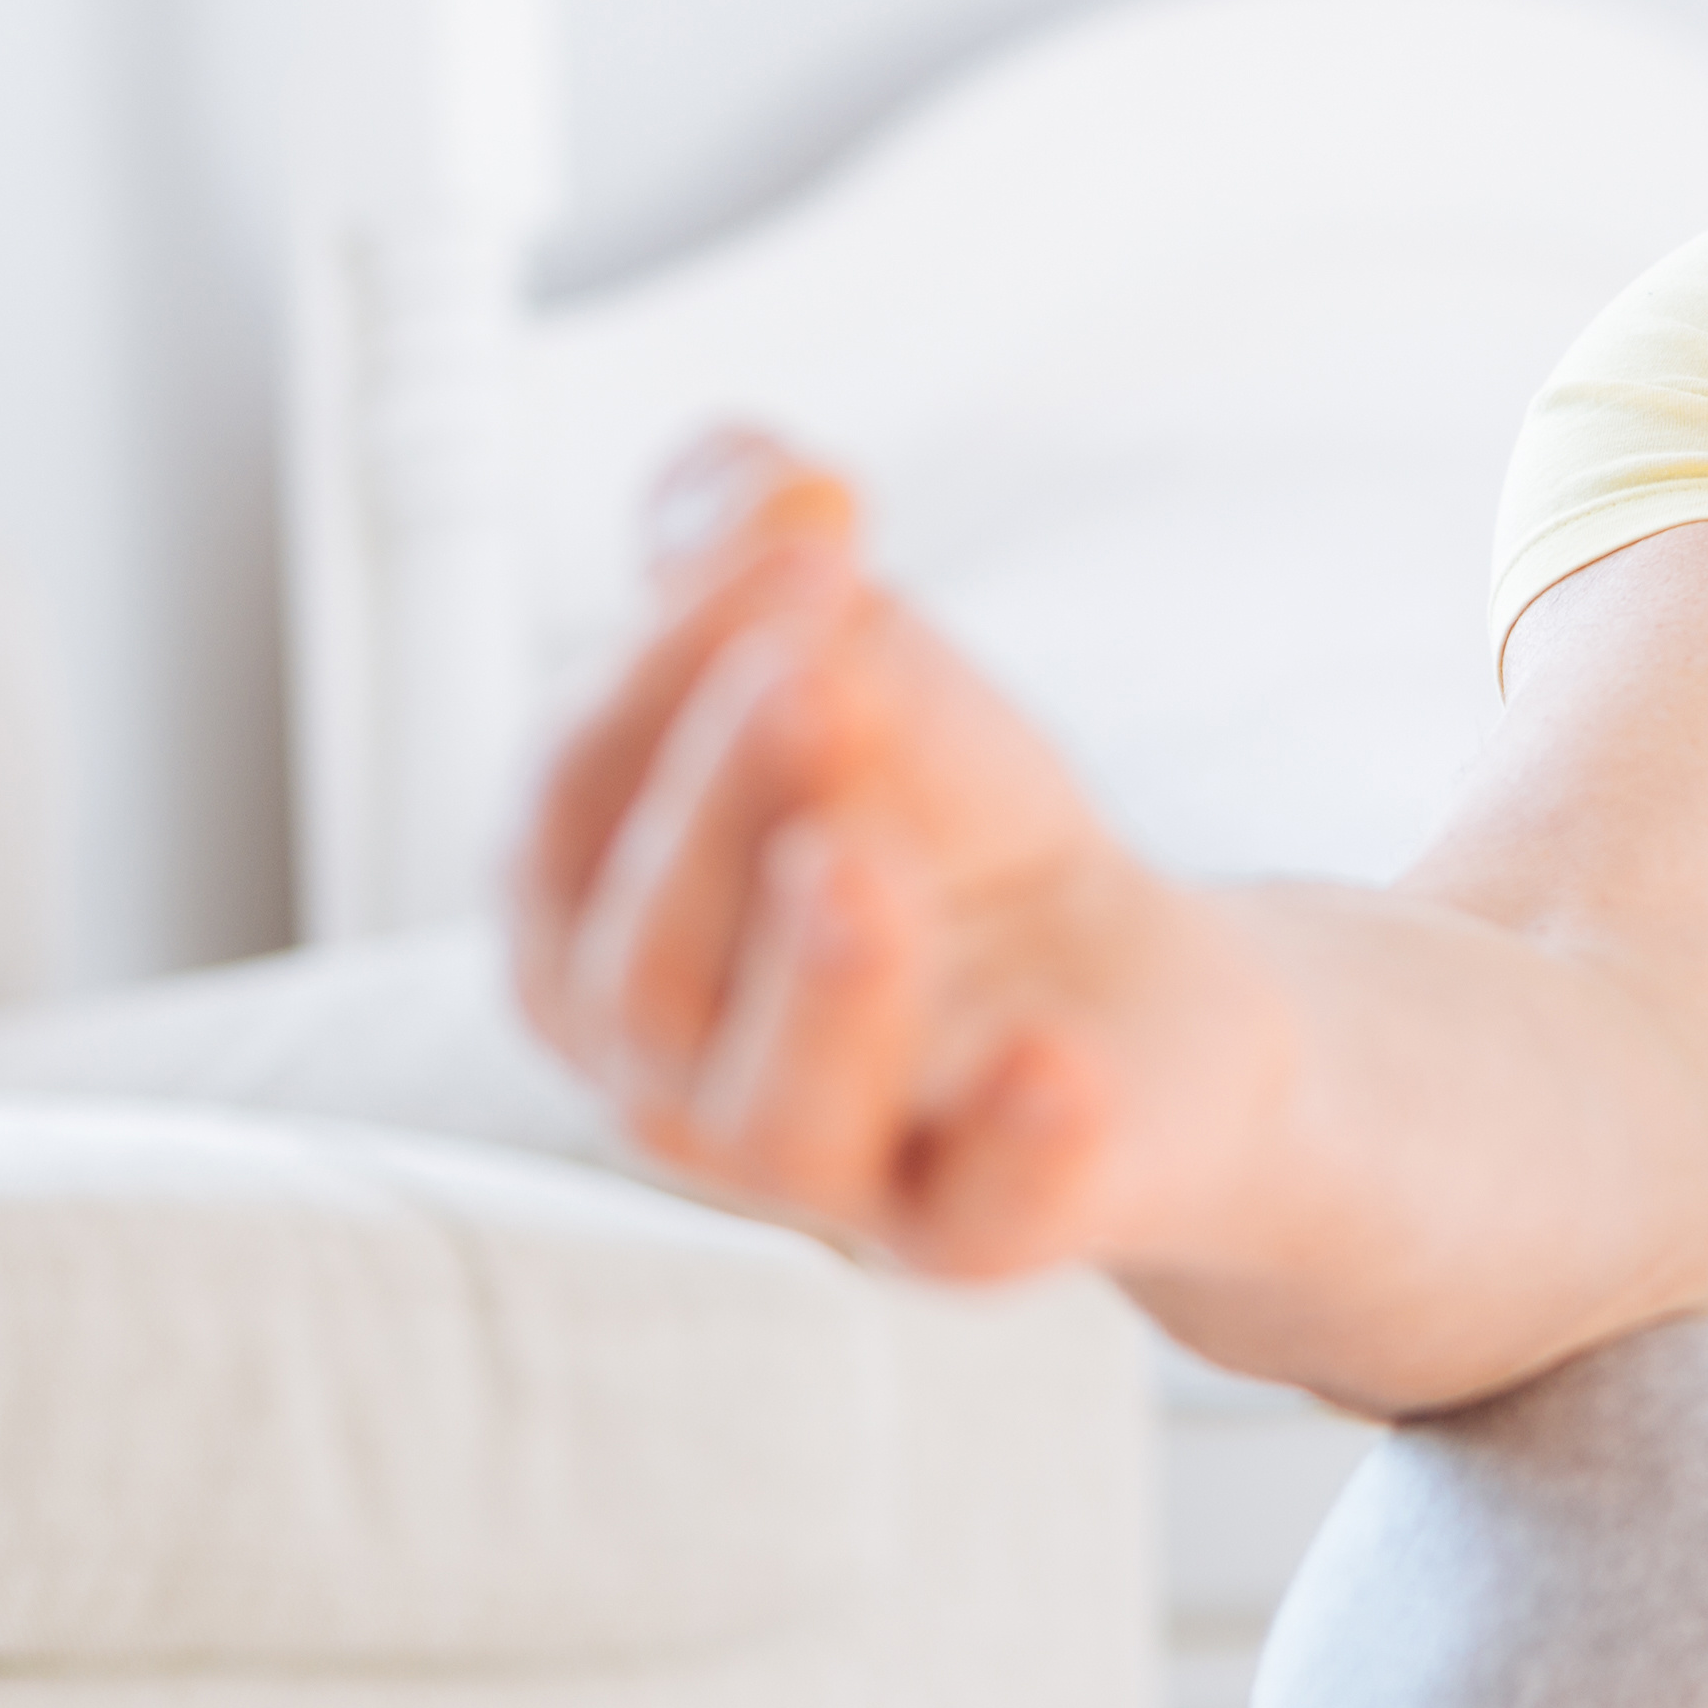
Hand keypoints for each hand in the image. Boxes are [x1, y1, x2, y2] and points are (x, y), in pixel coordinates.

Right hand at [509, 430, 1216, 1281]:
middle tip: (824, 669)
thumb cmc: (938, 825)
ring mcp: (822, 1170)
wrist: (1132, 993)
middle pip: (645, 962)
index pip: (574, 801)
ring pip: (774, 1121)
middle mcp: (668, 1071)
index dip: (666, 665)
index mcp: (590, 923)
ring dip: (817, 988)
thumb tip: (757, 477)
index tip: (806, 536)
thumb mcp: (848, 652)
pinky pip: (978, 1221)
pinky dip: (1013, 1150)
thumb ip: (749, 543)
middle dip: (723, 803)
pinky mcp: (976, 1230)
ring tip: (861, 869)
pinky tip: (1057, 1067)